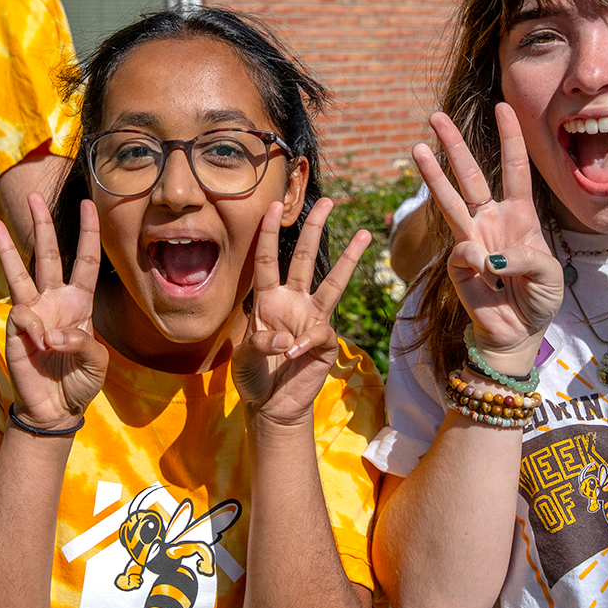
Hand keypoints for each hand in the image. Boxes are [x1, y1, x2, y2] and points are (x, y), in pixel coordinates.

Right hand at [0, 193, 107, 431]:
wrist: (57, 408)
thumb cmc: (79, 381)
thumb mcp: (96, 362)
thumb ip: (82, 344)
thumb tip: (52, 332)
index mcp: (81, 303)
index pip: (86, 261)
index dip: (88, 233)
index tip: (89, 204)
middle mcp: (55, 301)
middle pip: (48, 255)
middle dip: (42, 226)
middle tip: (34, 197)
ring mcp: (33, 313)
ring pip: (19, 273)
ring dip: (7, 248)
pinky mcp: (15, 330)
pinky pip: (23, 318)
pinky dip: (35, 330)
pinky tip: (42, 346)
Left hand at [231, 198, 371, 425]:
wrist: (271, 406)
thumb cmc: (254, 377)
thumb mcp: (243, 359)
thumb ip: (258, 343)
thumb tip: (286, 337)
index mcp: (266, 299)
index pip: (267, 259)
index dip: (269, 233)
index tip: (274, 206)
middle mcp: (292, 301)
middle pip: (303, 258)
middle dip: (314, 229)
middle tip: (327, 200)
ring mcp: (311, 319)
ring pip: (332, 282)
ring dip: (348, 259)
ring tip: (365, 234)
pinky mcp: (324, 341)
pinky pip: (319, 333)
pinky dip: (304, 343)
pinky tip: (292, 355)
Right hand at [413, 103, 563, 373]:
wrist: (520, 332)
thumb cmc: (540, 298)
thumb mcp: (549, 275)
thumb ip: (523, 259)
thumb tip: (485, 255)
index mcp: (521, 214)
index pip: (514, 168)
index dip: (510, 138)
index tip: (503, 106)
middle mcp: (492, 219)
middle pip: (470, 175)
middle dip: (454, 145)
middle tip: (436, 116)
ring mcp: (472, 239)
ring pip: (449, 200)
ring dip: (433, 175)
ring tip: (416, 148)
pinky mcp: (459, 265)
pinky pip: (462, 254)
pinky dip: (476, 262)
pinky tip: (486, 275)